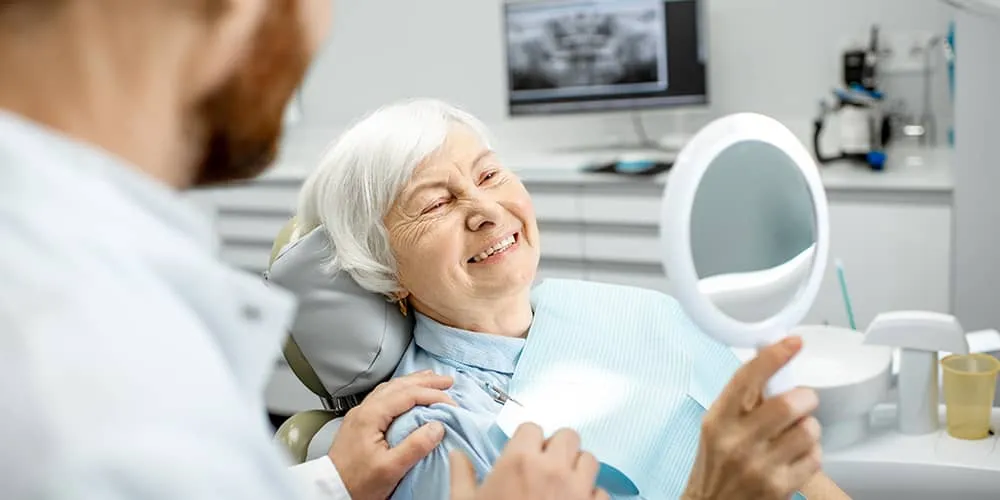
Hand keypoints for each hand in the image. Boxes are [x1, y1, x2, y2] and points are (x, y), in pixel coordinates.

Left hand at [328, 370, 456, 499]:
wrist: (331, 490)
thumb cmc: (358, 483)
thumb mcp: (390, 468)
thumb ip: (415, 446)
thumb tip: (437, 426)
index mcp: (371, 415)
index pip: (408, 394)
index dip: (432, 394)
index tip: (452, 403)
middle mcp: (364, 409)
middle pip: (398, 385)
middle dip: (425, 381)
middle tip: (448, 381)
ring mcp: (360, 414)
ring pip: (390, 388)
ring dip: (413, 382)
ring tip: (431, 380)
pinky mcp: (360, 422)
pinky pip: (383, 396)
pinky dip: (401, 390)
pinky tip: (407, 393)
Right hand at [450, 423, 607, 499]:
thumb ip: (462, 476)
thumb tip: (457, 456)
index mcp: (519, 461)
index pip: (532, 428)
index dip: (527, 440)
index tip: (523, 454)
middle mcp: (553, 468)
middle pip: (568, 436)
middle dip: (558, 448)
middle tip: (546, 467)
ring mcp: (578, 489)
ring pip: (590, 460)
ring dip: (578, 469)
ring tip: (563, 485)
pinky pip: (602, 492)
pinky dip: (592, 497)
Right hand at [682, 336, 821, 499]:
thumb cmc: (716, 465)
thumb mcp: (717, 427)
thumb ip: (741, 399)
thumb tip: (771, 362)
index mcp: (719, 420)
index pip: (747, 379)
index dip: (773, 356)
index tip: (792, 343)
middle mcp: (737, 442)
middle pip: (788, 404)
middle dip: (805, 397)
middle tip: (802, 400)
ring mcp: (759, 466)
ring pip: (808, 429)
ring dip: (809, 427)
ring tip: (796, 434)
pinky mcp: (780, 487)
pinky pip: (815, 456)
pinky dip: (812, 452)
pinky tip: (796, 456)